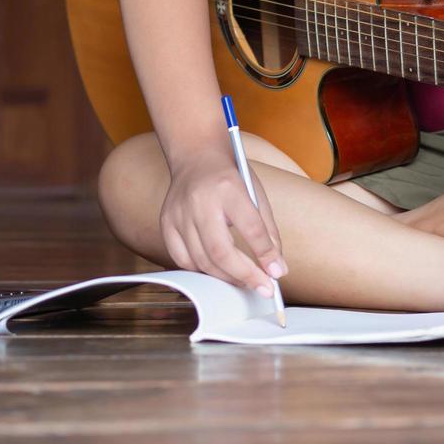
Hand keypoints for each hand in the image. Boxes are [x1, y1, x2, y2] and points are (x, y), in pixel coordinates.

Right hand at [158, 151, 286, 293]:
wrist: (196, 156)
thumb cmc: (230, 177)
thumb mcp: (255, 194)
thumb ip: (268, 232)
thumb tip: (277, 268)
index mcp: (228, 187)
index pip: (250, 227)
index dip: (265, 254)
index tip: (277, 274)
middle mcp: (199, 200)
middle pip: (220, 251)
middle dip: (244, 275)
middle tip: (262, 287)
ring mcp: (179, 213)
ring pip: (201, 260)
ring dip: (225, 278)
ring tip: (243, 281)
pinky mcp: (166, 222)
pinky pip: (182, 259)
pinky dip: (202, 271)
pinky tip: (217, 272)